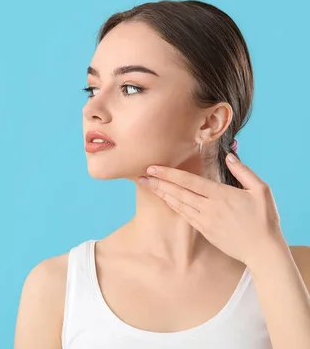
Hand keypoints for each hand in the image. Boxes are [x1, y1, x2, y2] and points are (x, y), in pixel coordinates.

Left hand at [139, 153, 286, 266]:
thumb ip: (243, 171)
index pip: (189, 181)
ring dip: (162, 194)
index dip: (169, 174)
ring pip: (179, 204)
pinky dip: (173, 206)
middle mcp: (209, 207)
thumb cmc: (264, 220)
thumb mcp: (261, 190)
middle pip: (179, 192)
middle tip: (142, 175)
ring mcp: (205, 221)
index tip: (153, 167)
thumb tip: (229, 156)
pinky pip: (184, 216)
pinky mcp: (204, 231)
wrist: (263, 251)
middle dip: (159, 183)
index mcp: (221, 195)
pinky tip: (165, 200)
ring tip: (149, 185)